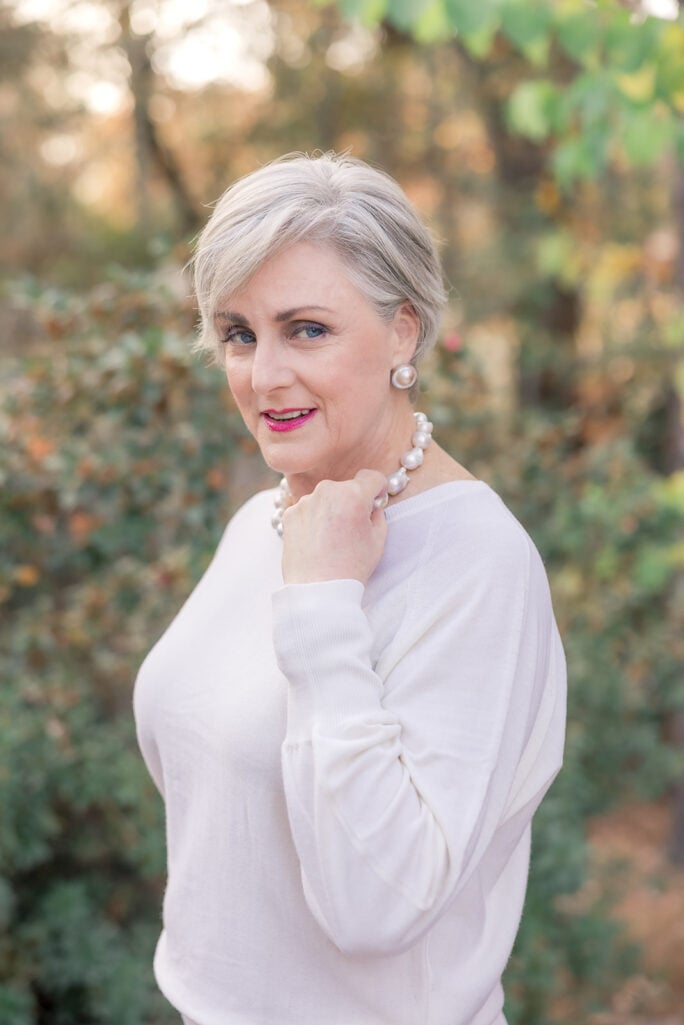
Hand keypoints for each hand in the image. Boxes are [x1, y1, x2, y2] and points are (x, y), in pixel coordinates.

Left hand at [281, 469, 388, 585]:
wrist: (318, 590)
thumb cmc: (351, 567)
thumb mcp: (378, 540)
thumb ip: (378, 514)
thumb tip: (371, 505)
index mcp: (353, 495)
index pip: (371, 477)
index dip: (377, 489)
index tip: (376, 501)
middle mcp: (326, 491)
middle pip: (346, 487)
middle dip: (352, 501)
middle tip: (352, 527)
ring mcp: (305, 502)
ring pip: (325, 498)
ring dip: (331, 509)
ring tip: (332, 538)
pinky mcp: (290, 514)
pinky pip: (308, 509)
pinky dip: (314, 519)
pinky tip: (317, 540)